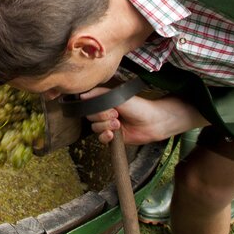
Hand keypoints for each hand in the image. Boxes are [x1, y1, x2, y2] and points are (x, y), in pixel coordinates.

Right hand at [86, 95, 201, 144]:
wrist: (152, 122)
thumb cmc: (138, 107)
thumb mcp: (117, 96)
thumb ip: (99, 94)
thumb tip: (82, 96)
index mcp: (105, 103)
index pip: (90, 106)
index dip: (95, 108)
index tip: (106, 107)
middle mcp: (105, 114)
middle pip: (91, 118)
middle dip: (102, 117)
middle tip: (116, 115)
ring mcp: (108, 126)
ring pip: (95, 128)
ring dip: (105, 126)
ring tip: (118, 124)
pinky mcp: (113, 138)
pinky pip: (101, 139)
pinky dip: (105, 136)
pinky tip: (113, 134)